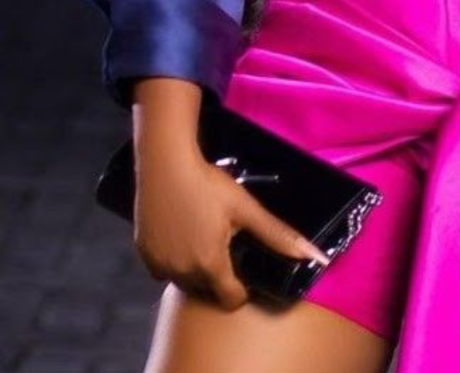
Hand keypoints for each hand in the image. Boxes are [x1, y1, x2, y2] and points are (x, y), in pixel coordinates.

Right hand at [133, 145, 331, 309]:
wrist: (165, 163)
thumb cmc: (207, 184)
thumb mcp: (245, 208)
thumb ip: (277, 235)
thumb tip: (314, 256)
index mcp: (210, 266)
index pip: (231, 299)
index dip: (241, 288)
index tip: (242, 268)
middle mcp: (182, 273)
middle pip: (207, 288)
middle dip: (217, 274)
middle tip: (222, 242)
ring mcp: (159, 265)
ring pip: (183, 279)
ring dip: (194, 268)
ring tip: (201, 235)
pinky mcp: (143, 254)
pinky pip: (162, 268)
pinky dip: (173, 258)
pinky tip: (180, 233)